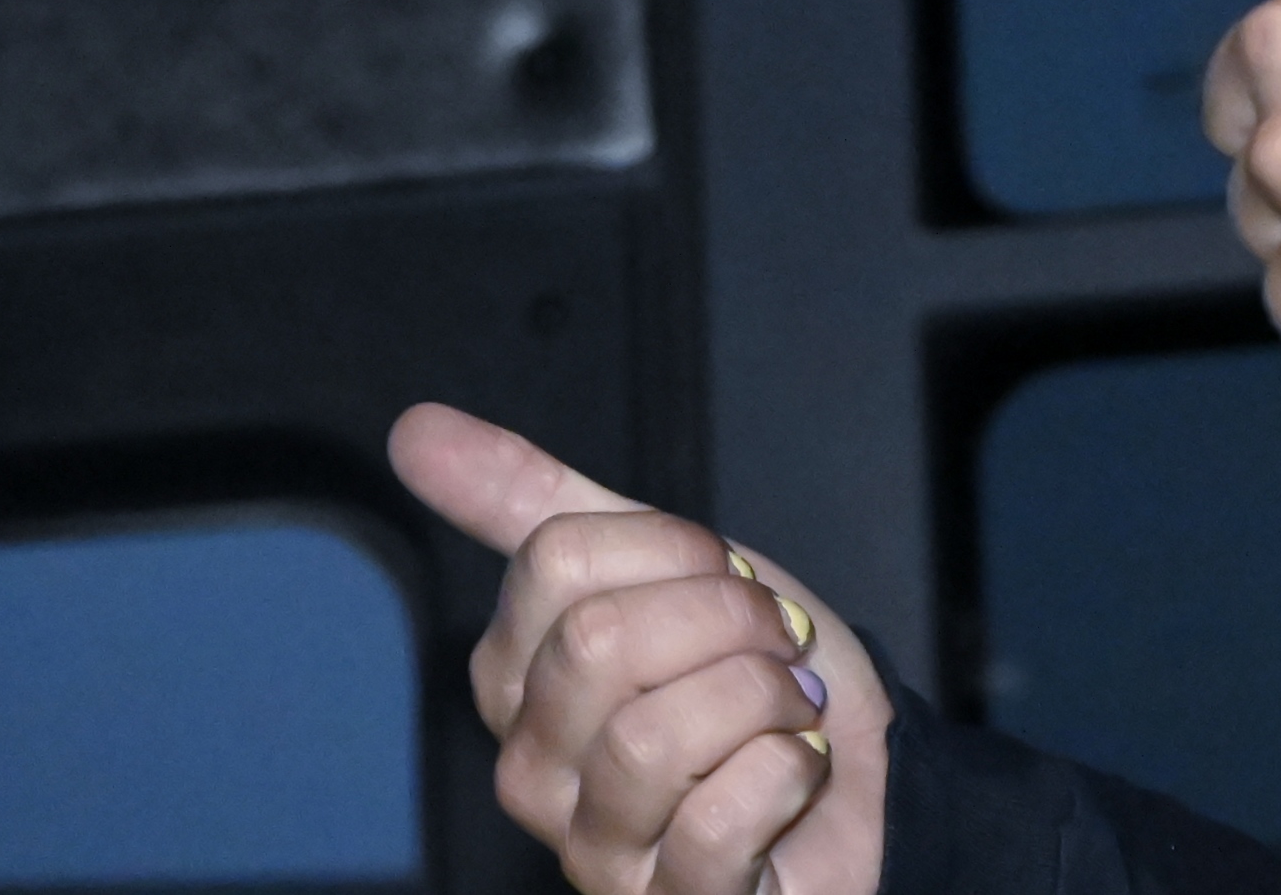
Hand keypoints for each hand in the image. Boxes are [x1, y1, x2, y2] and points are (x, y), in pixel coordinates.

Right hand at [391, 403, 889, 894]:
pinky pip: (712, 826)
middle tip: (775, 646)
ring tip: (787, 713)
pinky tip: (794, 775)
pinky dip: (784, 777)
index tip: (729, 582)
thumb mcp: (671, 567)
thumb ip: (540, 503)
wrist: (868, 787)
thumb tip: (412, 428)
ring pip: (652, 738)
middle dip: (726, 622)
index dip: (677, 551)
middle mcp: (532, 771)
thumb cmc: (757, 680)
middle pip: (598, 643)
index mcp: (518, 678)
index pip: (558, 559)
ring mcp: (591, 851)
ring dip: (762, 703)